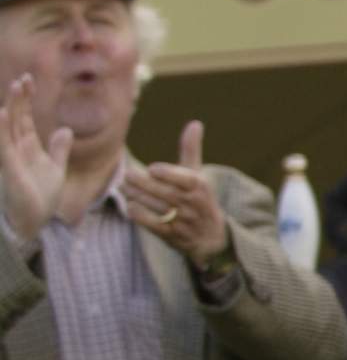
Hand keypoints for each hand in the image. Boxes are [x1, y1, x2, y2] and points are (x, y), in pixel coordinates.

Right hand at [0, 77, 74, 246]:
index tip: (29, 80)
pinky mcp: (9, 168)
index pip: (24, 118)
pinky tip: (3, 114)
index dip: (26, 99)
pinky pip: (4, 146)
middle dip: (20, 98)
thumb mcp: (55, 169)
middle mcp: (16, 149)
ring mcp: (11, 157)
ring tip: (16, 88)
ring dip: (11, 107)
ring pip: (8, 127)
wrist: (35, 221)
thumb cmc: (41, 197)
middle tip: (25, 79)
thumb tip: (65, 130)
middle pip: (16, 118)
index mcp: (27, 147)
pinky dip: (2, 130)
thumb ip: (58, 150)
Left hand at [123, 121, 231, 263]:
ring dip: (137, 196)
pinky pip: (153, 224)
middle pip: (166, 193)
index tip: (153, 169)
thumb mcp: (198, 175)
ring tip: (124, 187)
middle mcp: (193, 204)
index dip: (169, 174)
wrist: (211, 237)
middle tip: (126, 174)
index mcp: (200, 187)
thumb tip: (195, 123)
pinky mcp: (171, 234)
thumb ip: (191, 150)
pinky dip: (140, 214)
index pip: (186, 180)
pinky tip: (130, 205)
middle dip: (144, 184)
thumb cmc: (199, 198)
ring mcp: (183, 220)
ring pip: (157, 207)